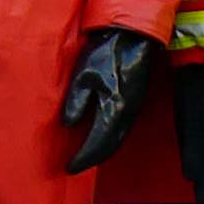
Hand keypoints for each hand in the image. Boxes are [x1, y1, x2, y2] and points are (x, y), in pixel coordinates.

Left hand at [57, 26, 166, 173]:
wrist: (132, 36)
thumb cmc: (106, 51)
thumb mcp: (84, 74)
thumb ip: (76, 101)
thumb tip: (68, 125)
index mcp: (114, 108)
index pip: (97, 143)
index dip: (83, 158)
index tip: (69, 167)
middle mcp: (127, 114)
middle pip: (110, 146)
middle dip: (92, 159)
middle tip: (75, 166)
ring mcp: (134, 109)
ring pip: (118, 140)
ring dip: (102, 151)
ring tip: (84, 156)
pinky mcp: (135, 102)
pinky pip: (122, 130)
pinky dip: (109, 140)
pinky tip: (99, 138)